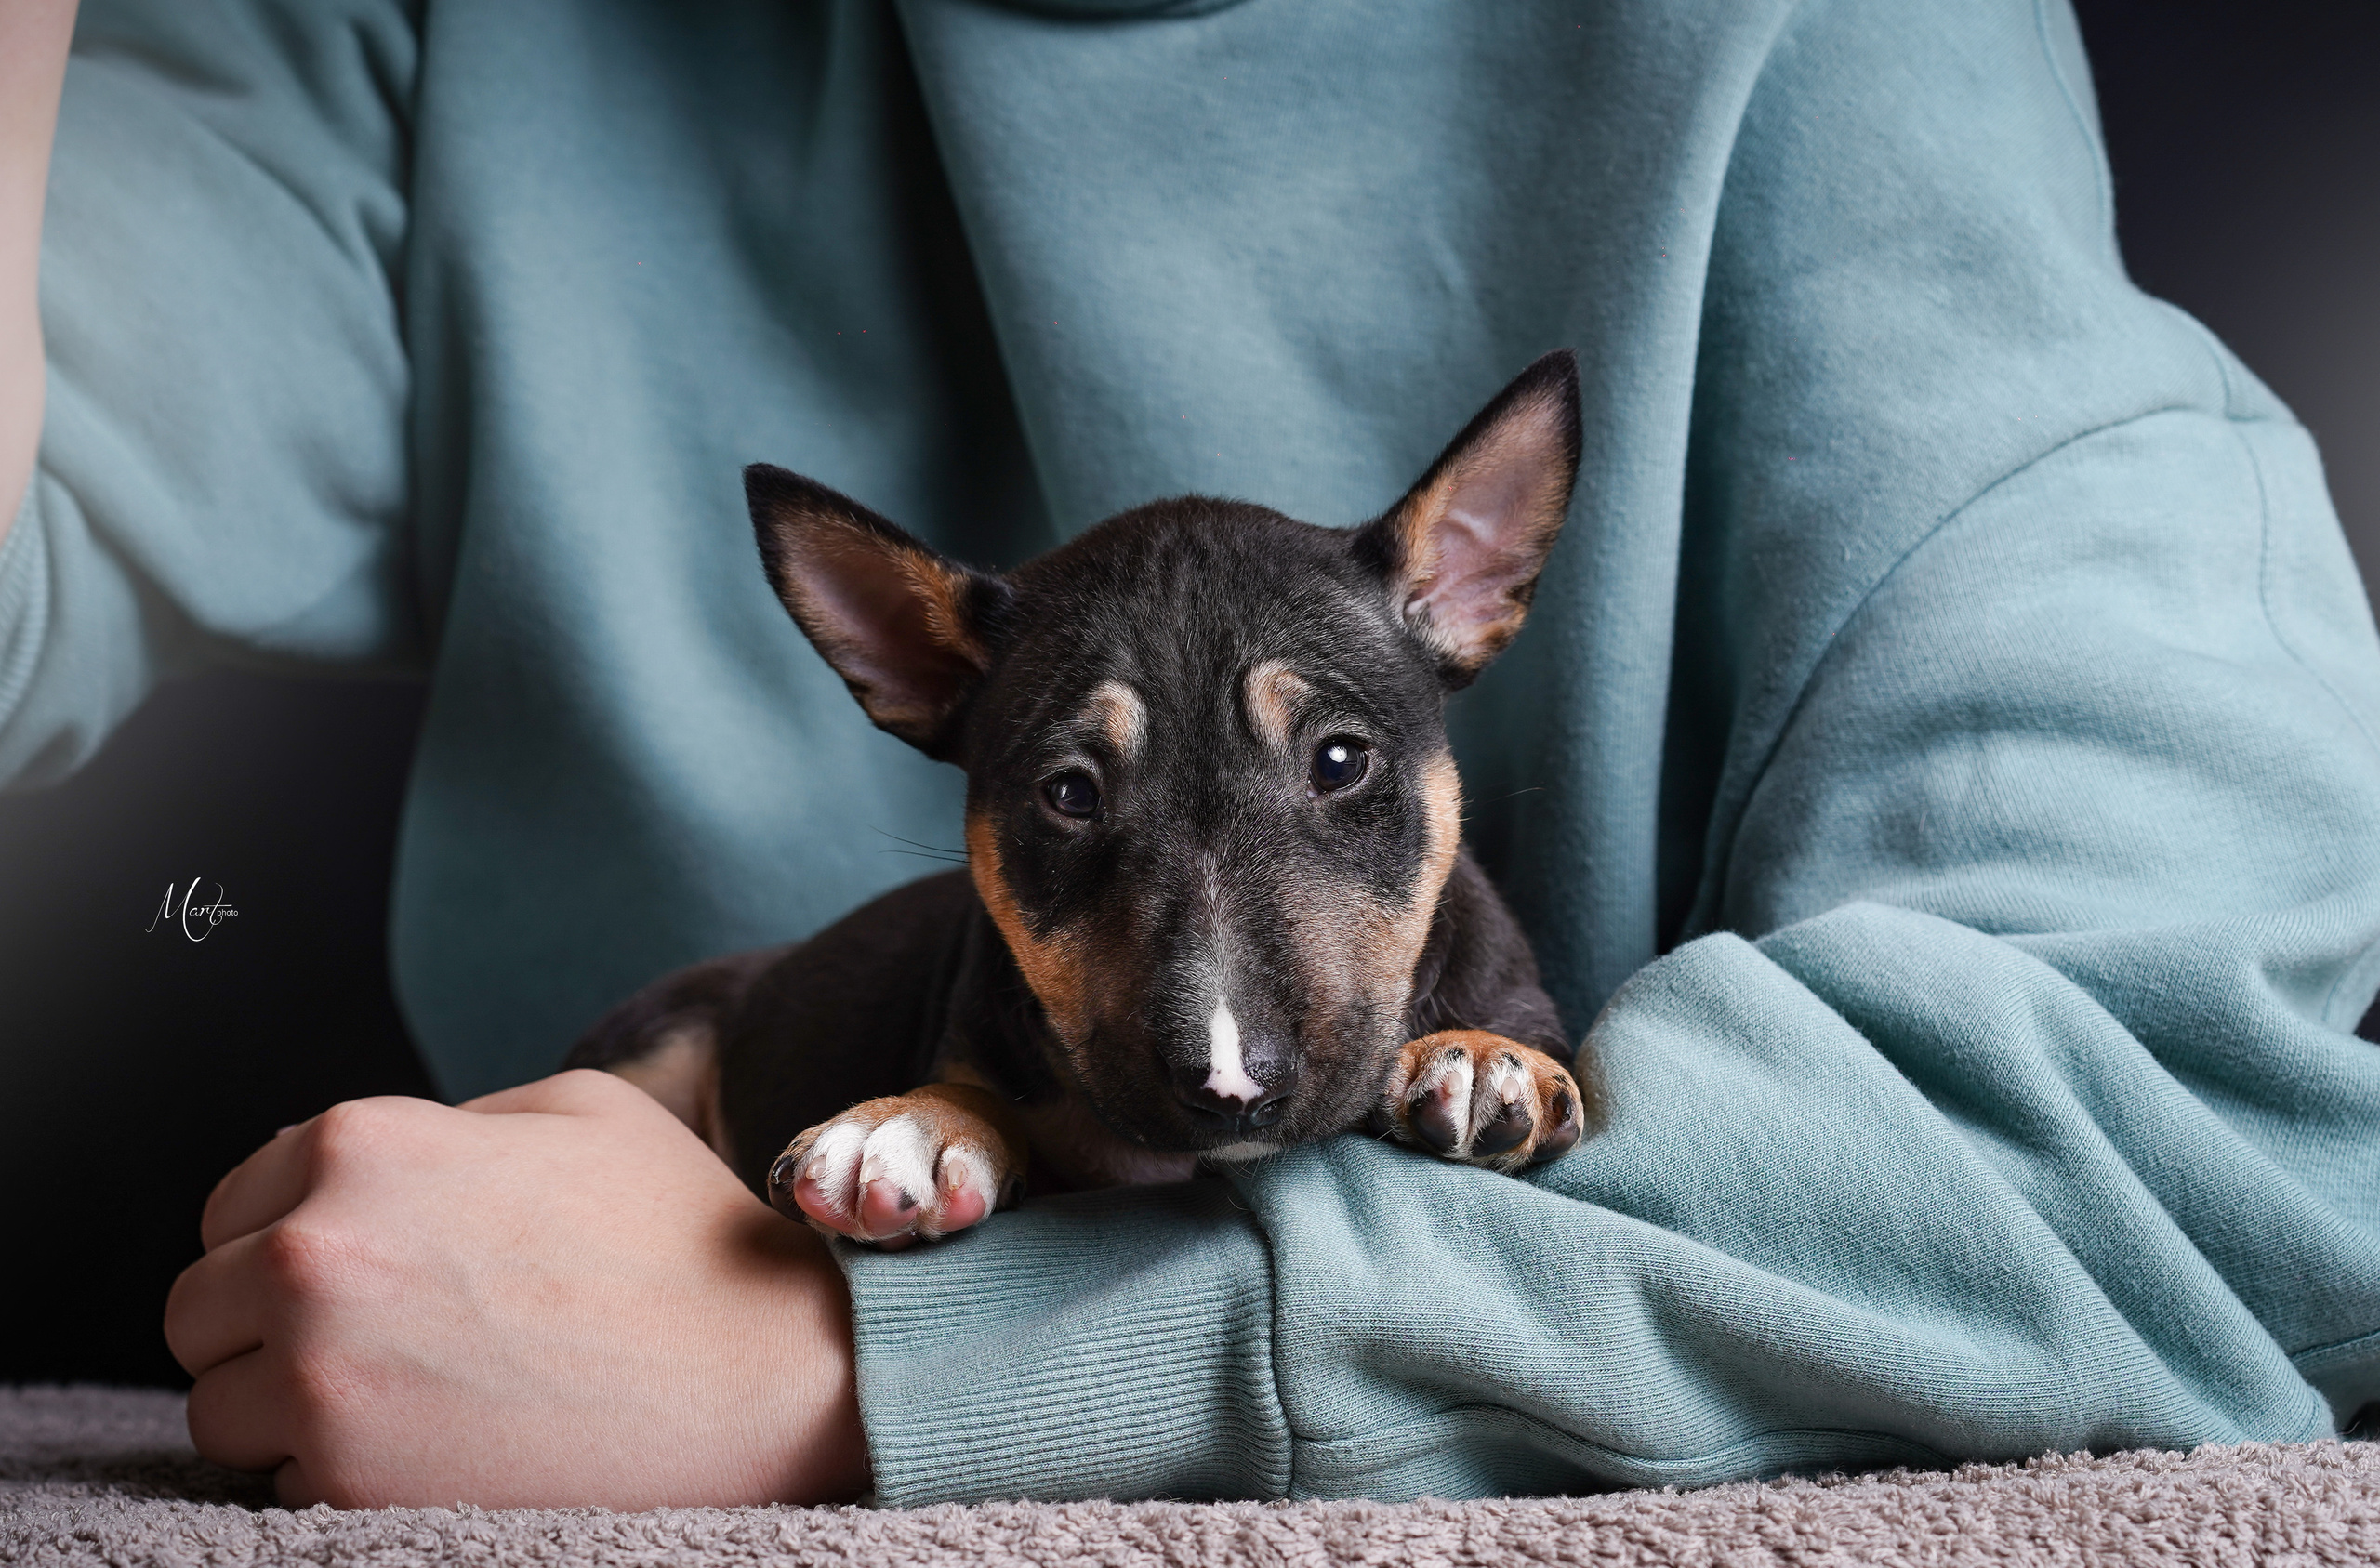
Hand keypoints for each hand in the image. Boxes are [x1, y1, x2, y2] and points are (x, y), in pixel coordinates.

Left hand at [164, 1069, 867, 1508]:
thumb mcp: (579, 1111)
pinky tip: (438, 1447)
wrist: (763, 1373)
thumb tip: (357, 1161)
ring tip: (408, 1401)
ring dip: (288, 1410)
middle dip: (269, 1327)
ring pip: (220, 1405)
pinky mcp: (345, 1478)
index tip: (357, 1276)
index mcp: (361, 1145)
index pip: (233, 1205)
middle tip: (376, 1346)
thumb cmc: (682, 1235)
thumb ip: (448, 1121)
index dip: (289, 1240)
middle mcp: (315, 1251)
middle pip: (200, 1309)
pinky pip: (276, 1484)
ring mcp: (319, 1373)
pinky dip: (336, 1476)